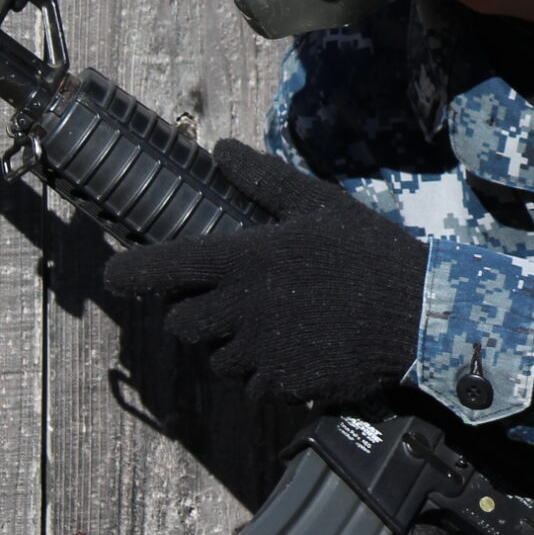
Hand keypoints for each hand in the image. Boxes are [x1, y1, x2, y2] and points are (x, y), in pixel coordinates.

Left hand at [102, 141, 423, 403]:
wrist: (417, 314)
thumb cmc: (367, 252)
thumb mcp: (317, 203)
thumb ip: (262, 179)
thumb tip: (220, 148)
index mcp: (243, 260)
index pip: (161, 269)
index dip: (130, 274)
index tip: (117, 275)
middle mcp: (241, 309)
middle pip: (181, 324)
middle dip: (192, 312)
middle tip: (222, 299)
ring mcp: (261, 353)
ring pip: (217, 358)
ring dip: (230, 345)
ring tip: (270, 325)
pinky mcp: (284, 385)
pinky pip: (253, 386)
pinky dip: (265, 374)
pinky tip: (296, 350)